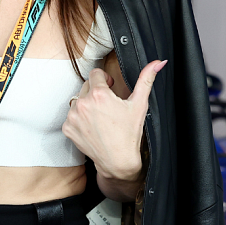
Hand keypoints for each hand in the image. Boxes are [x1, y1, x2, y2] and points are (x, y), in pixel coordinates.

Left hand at [62, 60, 165, 183]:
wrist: (117, 161)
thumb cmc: (129, 134)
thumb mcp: (139, 104)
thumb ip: (146, 80)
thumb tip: (157, 63)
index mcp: (99, 94)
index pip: (95, 73)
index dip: (105, 79)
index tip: (110, 87)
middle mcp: (82, 104)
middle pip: (86, 86)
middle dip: (96, 92)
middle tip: (108, 106)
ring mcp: (73, 117)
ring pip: (78, 100)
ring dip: (87, 105)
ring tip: (100, 117)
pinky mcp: (68, 128)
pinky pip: (72, 115)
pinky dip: (80, 119)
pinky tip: (93, 126)